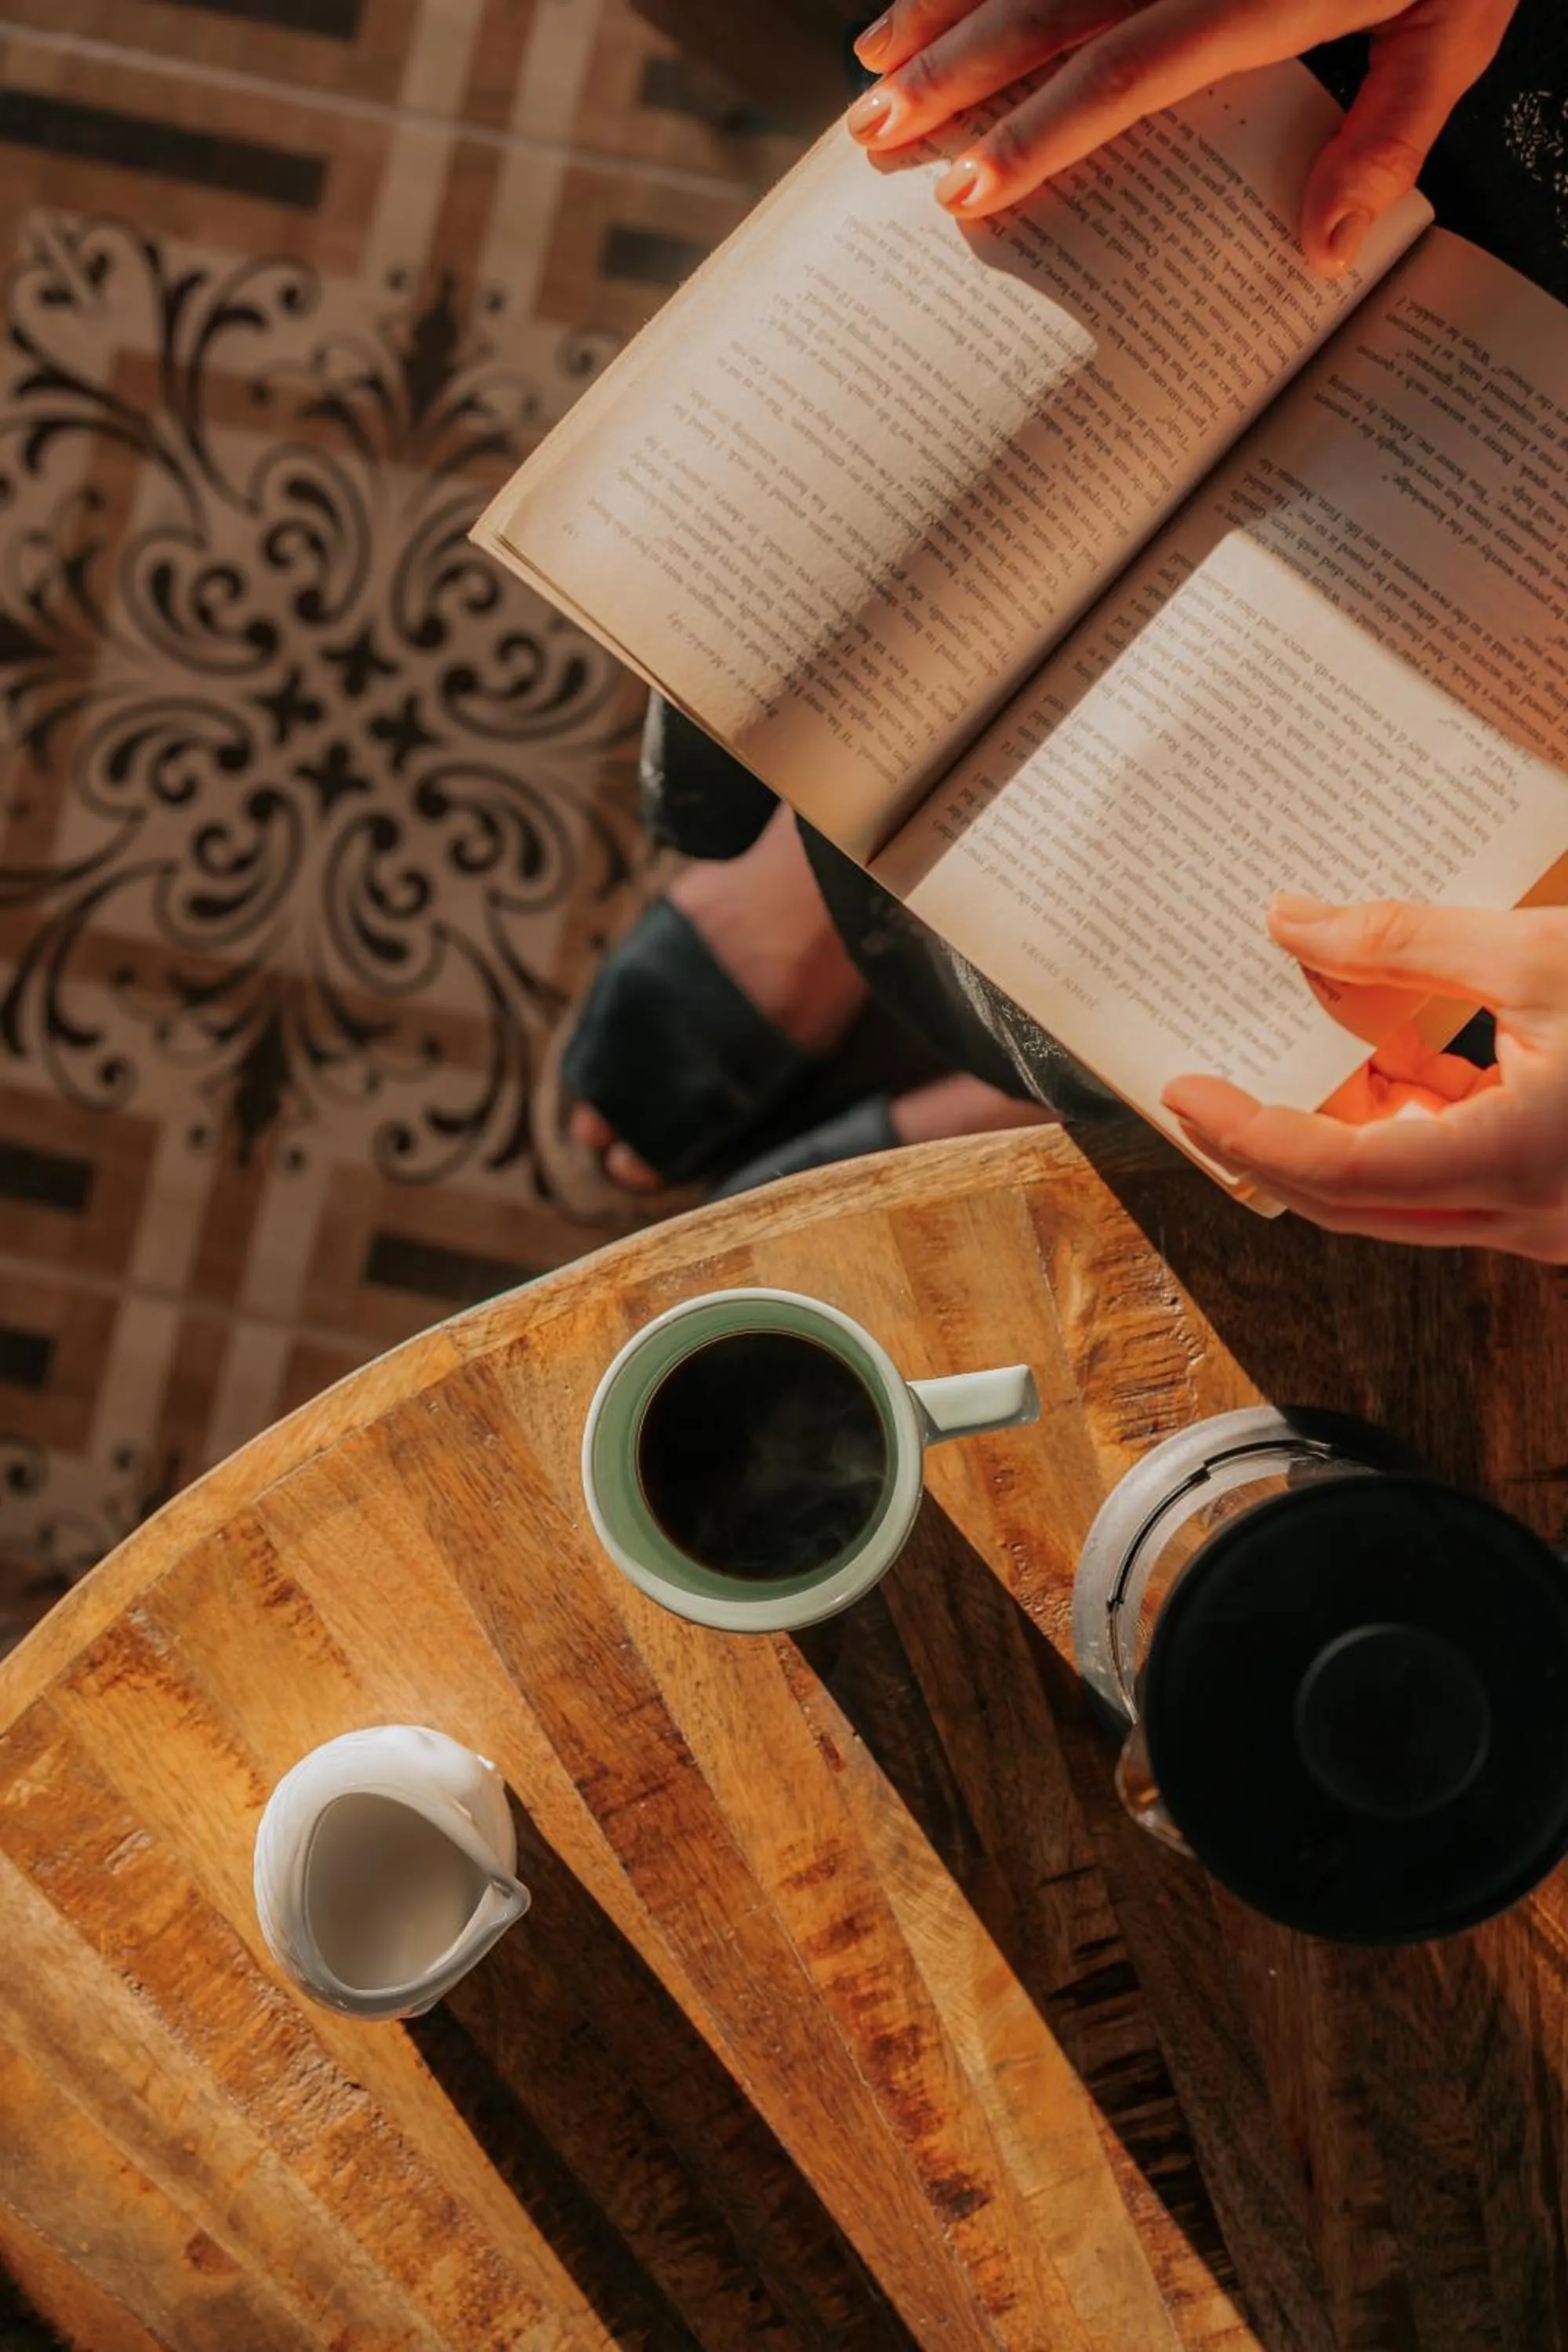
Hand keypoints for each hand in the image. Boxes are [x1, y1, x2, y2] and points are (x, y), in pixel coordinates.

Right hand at [848, 0, 1516, 272]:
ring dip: (939, 10)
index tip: (966, 189)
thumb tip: (1322, 253)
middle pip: (1044, 9)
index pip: (1121, 73)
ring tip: (869, 67)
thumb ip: (1389, 135)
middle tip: (872, 136)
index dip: (1037, 133)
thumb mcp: (1456, 28)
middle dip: (948, 75)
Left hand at [1160, 894, 1567, 1260]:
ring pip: (1395, 1190)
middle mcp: (1522, 1213)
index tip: (1185, 1092)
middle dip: (1264, 1143)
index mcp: (1513, 1162)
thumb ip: (1407, 942)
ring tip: (1272, 1060)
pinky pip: (1444, 1168)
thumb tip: (1291, 926)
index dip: (1250, 1132)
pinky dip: (1401, 1114)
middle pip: (1351, 1198)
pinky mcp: (1543, 1192)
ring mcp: (1536, 1214)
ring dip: (1332, 1124)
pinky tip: (1371, 1055)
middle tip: (1195, 1093)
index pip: (1342, 1171)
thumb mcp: (1541, 953)